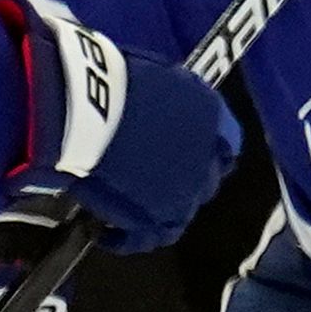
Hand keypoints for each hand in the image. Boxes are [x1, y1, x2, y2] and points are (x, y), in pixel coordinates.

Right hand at [1, 2, 241, 246]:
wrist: (85, 107)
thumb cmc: (107, 77)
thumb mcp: (150, 74)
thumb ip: (164, 97)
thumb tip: (156, 103)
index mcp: (209, 114)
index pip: (225, 142)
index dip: (205, 150)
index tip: (185, 152)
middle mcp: (208, 155)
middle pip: (206, 179)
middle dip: (183, 180)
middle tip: (149, 179)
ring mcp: (188, 190)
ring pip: (182, 210)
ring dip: (157, 208)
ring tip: (125, 206)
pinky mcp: (161, 216)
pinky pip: (150, 236)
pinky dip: (128, 237)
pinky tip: (106, 232)